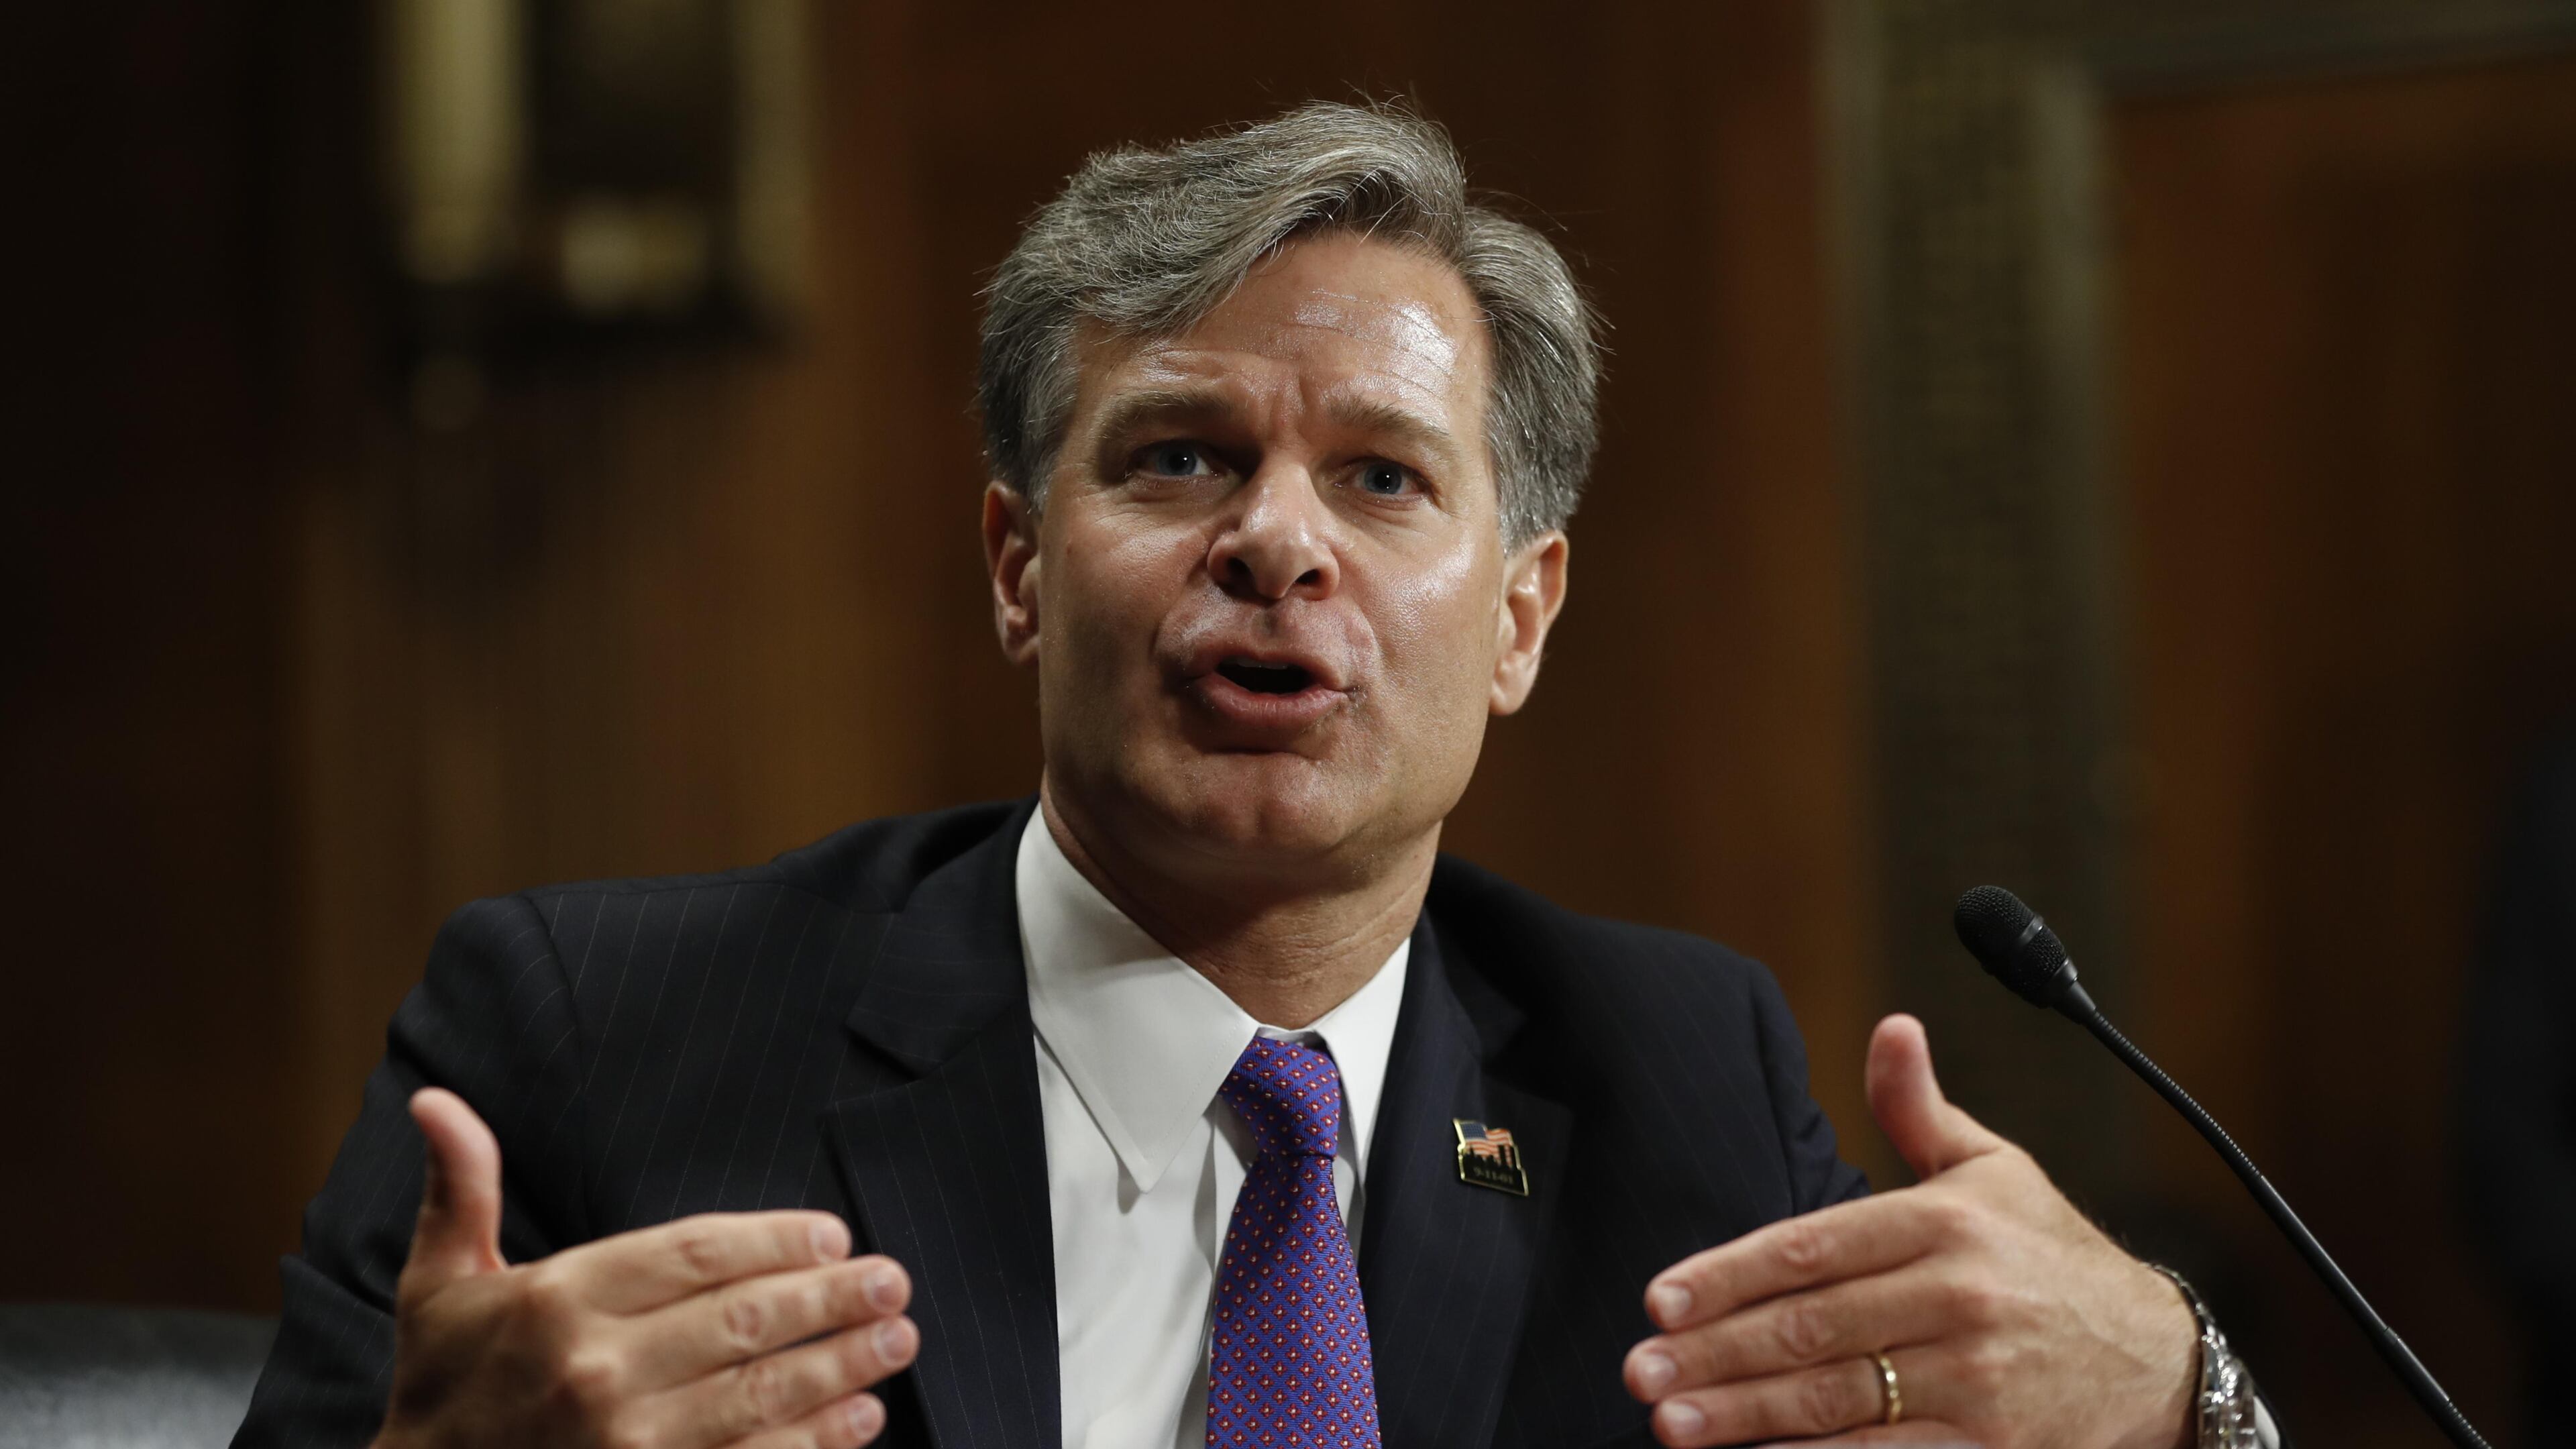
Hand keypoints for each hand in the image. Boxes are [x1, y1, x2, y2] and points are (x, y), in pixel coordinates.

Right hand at [375, 1088, 917, 1448]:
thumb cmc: (440, 1386)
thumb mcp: (438, 1283)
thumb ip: (462, 1188)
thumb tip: (437, 1101)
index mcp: (557, 1300)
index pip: (694, 1252)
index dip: (774, 1240)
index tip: (833, 1235)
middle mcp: (596, 1369)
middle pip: (743, 1320)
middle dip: (831, 1298)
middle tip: (893, 1282)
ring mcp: (625, 1441)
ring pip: (760, 1393)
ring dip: (841, 1365)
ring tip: (897, 1339)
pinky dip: (815, 1442)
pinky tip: (863, 1419)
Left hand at [1622, 1015, 2196, 1447]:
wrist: (2159, 1358)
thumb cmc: (2052, 1256)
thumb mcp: (1996, 1169)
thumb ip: (1919, 1109)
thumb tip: (1891, 1026)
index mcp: (1947, 1221)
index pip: (1814, 1249)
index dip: (1729, 1274)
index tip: (1660, 1299)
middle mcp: (1962, 1296)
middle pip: (1813, 1328)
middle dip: (1715, 1351)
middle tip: (1639, 1368)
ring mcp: (1979, 1379)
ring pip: (1838, 1399)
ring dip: (1745, 1415)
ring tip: (1669, 1420)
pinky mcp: (1994, 1448)